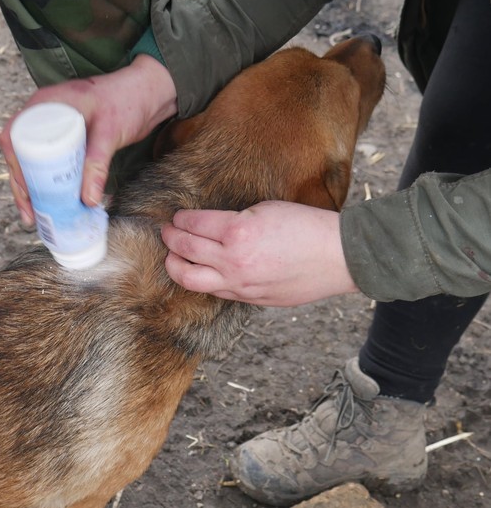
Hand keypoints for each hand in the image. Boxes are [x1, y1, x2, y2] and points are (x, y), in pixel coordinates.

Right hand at [0, 54, 176, 224]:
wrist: (149, 93)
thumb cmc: (127, 101)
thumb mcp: (109, 132)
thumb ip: (97, 164)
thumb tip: (87, 200)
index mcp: (44, 104)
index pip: (13, 135)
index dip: (14, 165)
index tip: (25, 190)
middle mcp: (43, 115)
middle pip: (19, 154)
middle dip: (21, 186)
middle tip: (30, 215)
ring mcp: (54, 128)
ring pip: (33, 161)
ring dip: (33, 189)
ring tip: (36, 217)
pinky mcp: (67, 140)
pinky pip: (50, 163)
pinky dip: (48, 183)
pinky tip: (52, 204)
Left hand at [161, 201, 358, 305]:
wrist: (340, 257)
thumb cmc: (308, 226)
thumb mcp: (266, 209)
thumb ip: (233, 220)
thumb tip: (208, 226)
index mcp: (237, 231)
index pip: (192, 224)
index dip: (180, 219)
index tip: (177, 217)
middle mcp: (233, 260)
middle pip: (184, 250)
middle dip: (170, 239)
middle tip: (166, 232)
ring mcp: (240, 283)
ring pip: (190, 280)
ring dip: (175, 266)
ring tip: (172, 258)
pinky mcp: (250, 298)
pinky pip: (215, 292)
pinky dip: (202, 281)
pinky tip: (200, 273)